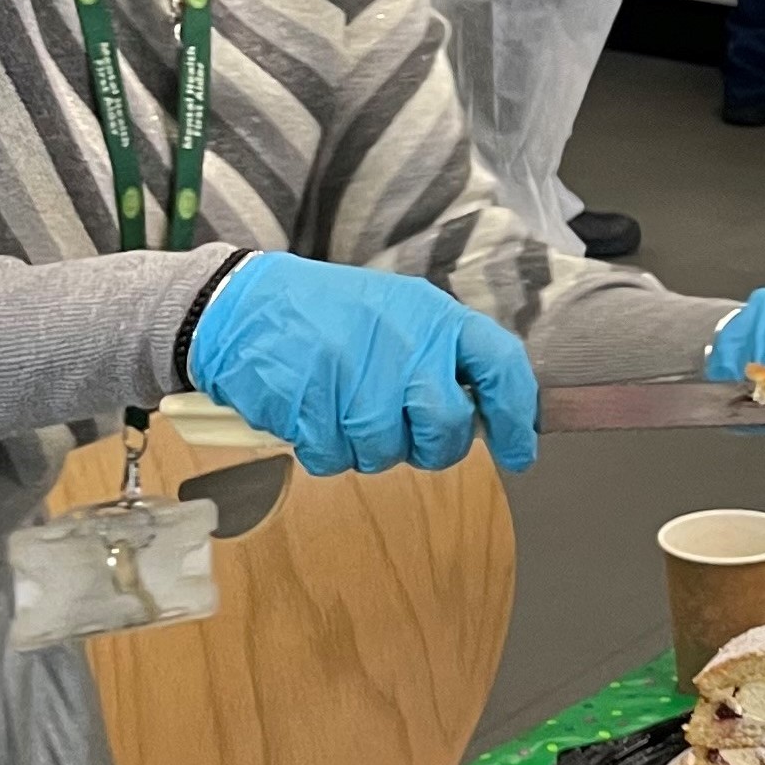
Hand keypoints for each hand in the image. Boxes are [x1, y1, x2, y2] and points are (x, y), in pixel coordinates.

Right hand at [185, 252, 540, 476]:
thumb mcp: (400, 311)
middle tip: (408, 434)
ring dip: (367, 446)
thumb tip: (489, 413)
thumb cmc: (330, 313)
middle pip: (447, 429)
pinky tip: (313, 413)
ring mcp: (358, 379)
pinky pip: (335, 459)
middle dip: (432, 446)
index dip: (519, 417)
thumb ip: (444, 356)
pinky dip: (325, 448)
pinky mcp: (312, 409)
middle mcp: (405, 347)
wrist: (242, 305)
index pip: (502, 367)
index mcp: (435, 317)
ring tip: (344, 406)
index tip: (522, 452)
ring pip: (386, 453)